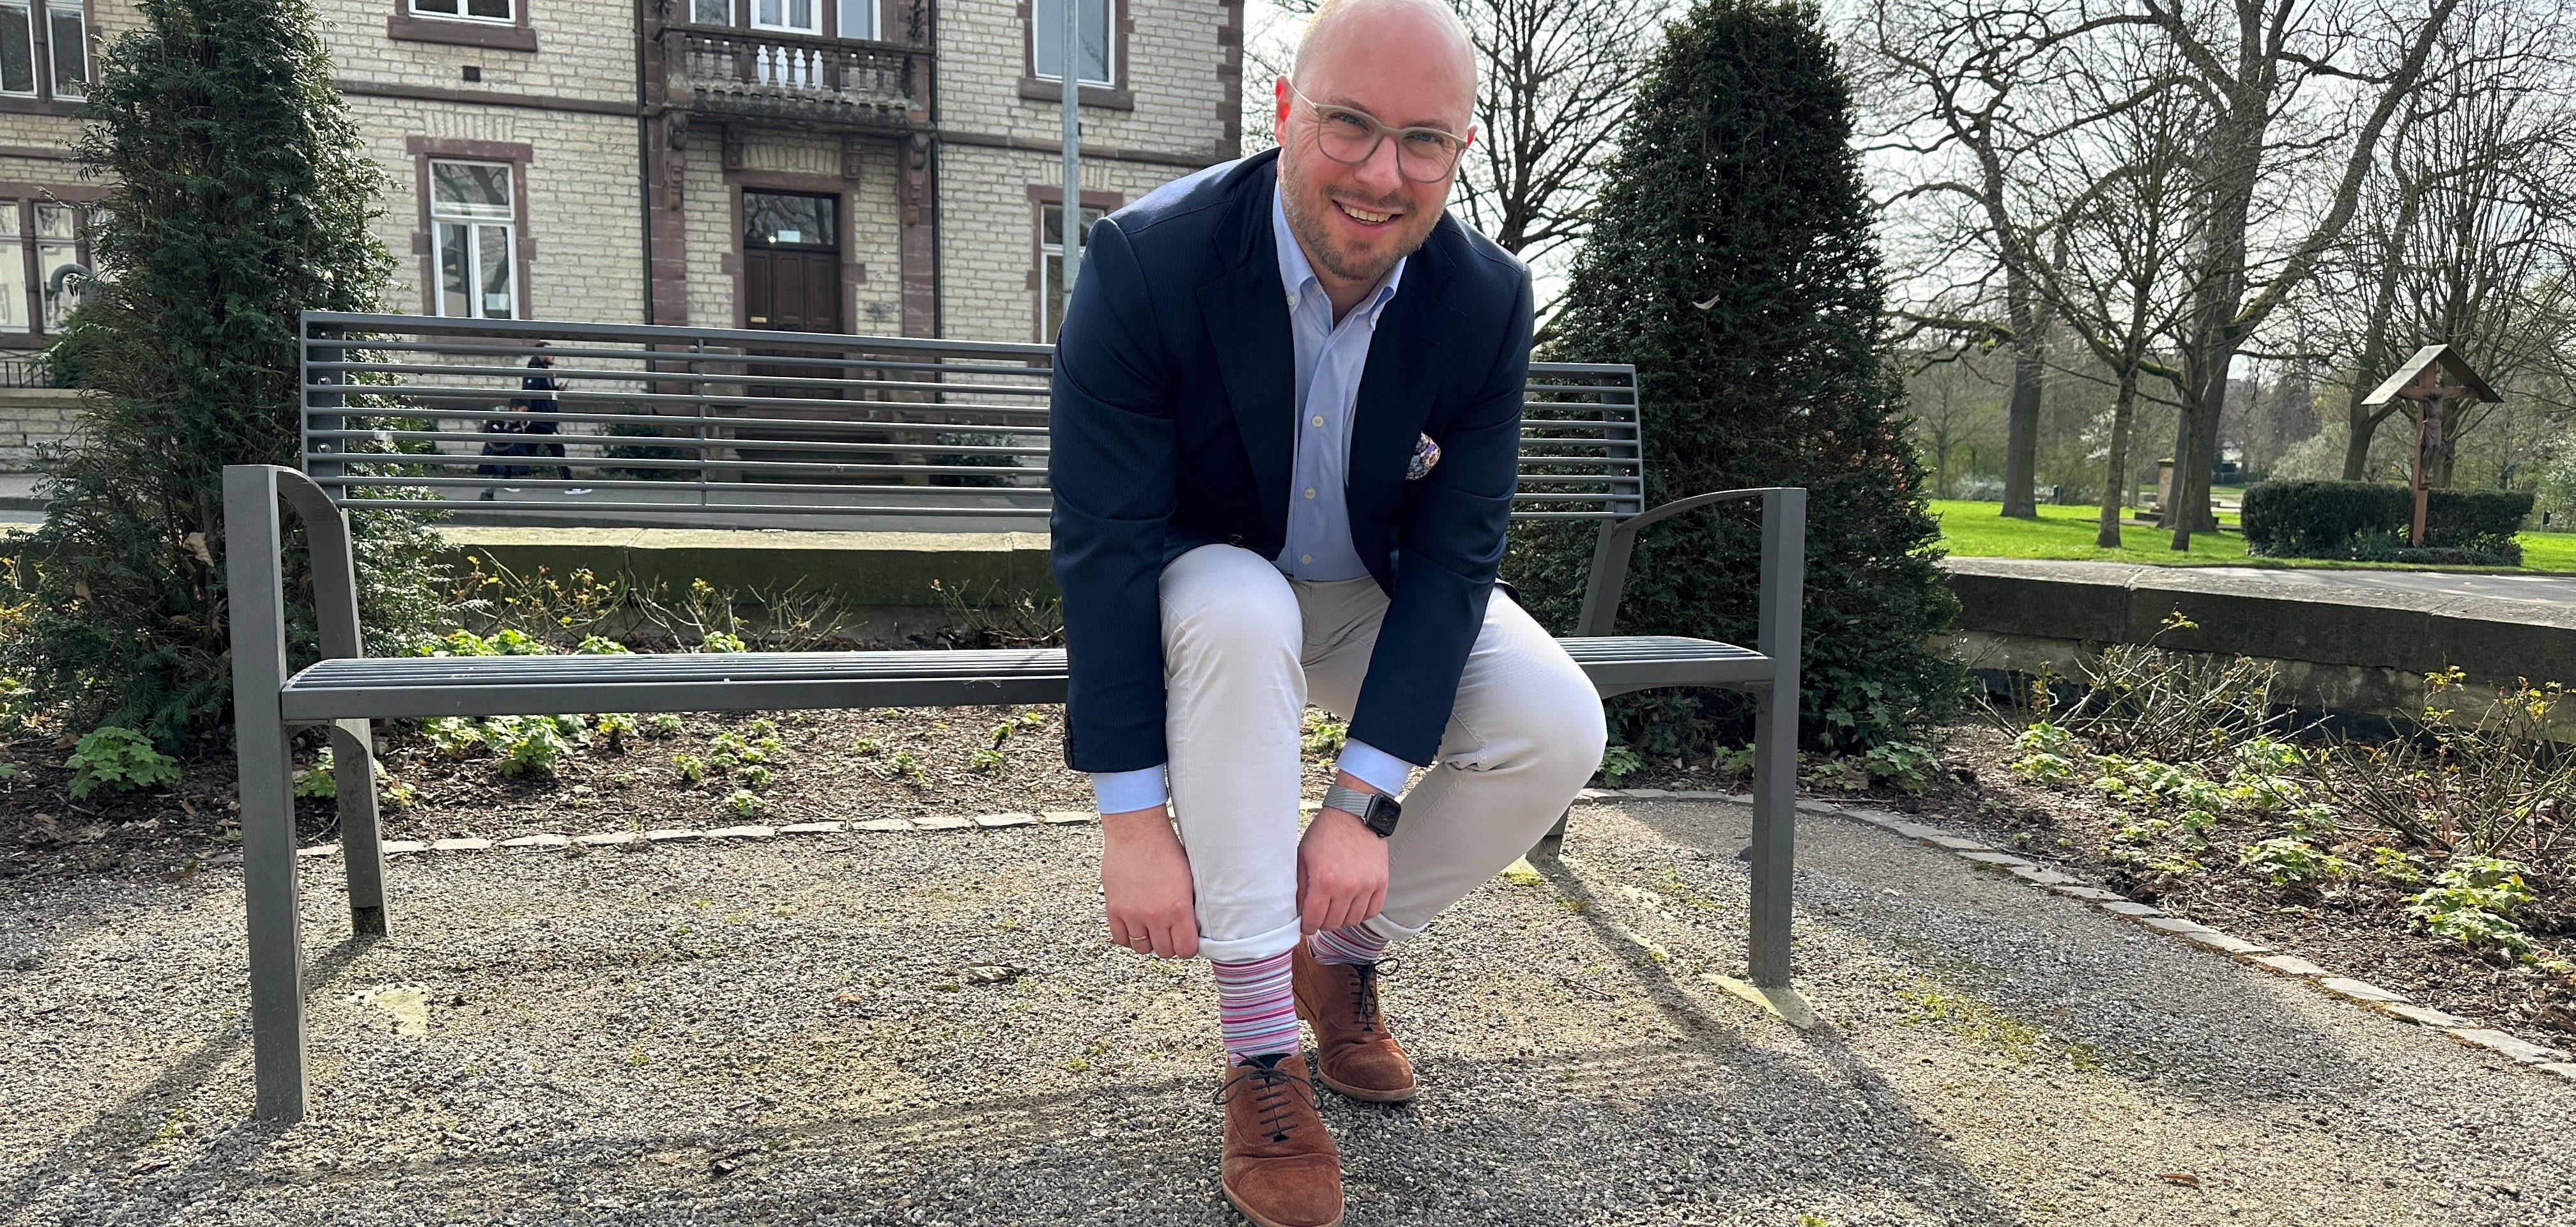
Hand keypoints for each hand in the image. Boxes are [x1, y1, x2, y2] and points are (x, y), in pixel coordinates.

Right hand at [1100, 806, 1198, 958]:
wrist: (1137, 832)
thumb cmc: (1165, 849)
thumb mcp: (1189, 879)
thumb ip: (1189, 906)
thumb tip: (1193, 926)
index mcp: (1178, 909)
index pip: (1185, 950)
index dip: (1187, 948)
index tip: (1186, 941)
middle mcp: (1155, 916)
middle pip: (1163, 951)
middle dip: (1169, 944)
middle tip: (1170, 932)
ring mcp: (1132, 914)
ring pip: (1142, 948)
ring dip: (1149, 941)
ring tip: (1152, 927)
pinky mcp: (1114, 909)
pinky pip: (1120, 938)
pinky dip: (1129, 937)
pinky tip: (1135, 925)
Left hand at [1297, 773, 1388, 935]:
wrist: (1353, 814)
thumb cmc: (1326, 833)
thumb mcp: (1303, 856)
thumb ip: (1299, 886)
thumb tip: (1297, 910)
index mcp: (1323, 881)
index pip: (1314, 920)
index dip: (1307, 927)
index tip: (1306, 924)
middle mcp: (1346, 887)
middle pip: (1333, 924)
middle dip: (1323, 922)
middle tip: (1320, 913)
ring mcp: (1366, 886)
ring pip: (1352, 920)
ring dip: (1342, 918)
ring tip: (1336, 908)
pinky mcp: (1381, 882)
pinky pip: (1372, 911)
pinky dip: (1362, 913)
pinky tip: (1353, 905)